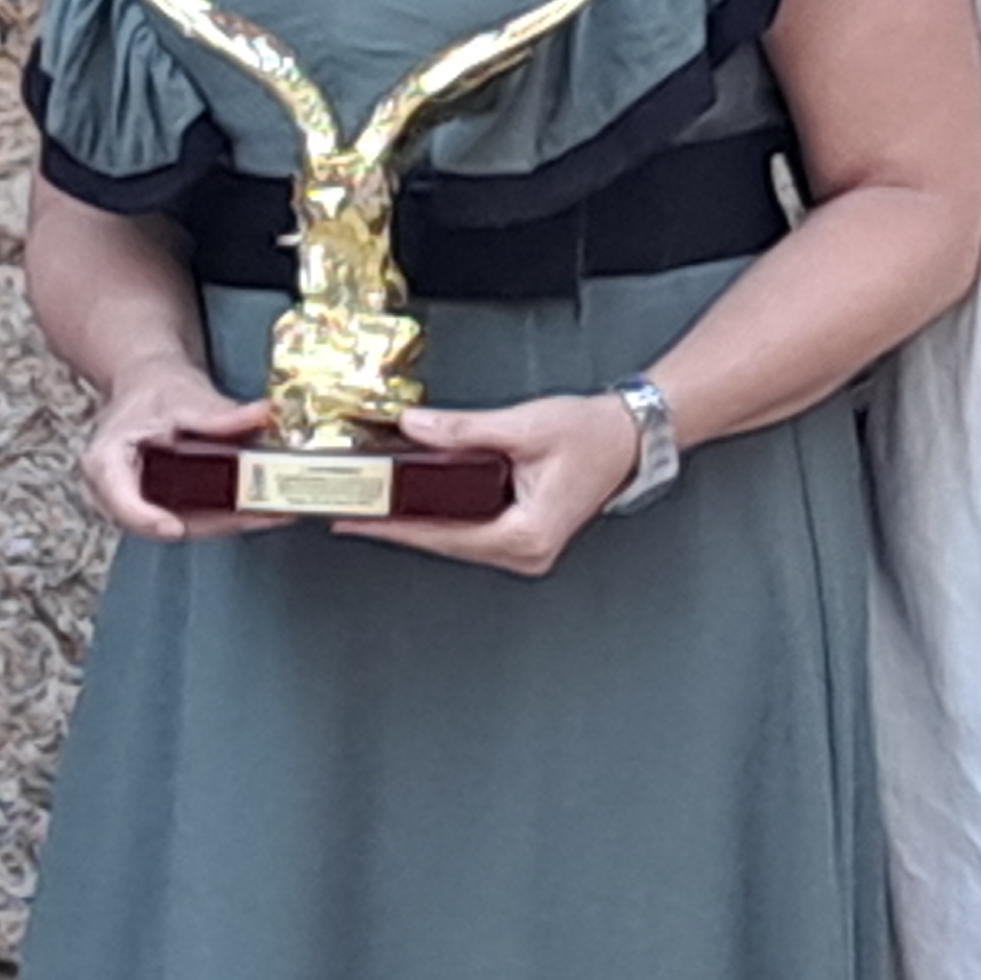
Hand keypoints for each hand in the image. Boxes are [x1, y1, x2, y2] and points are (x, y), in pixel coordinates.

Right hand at [80, 357, 283, 541]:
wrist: (147, 382)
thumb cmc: (153, 389)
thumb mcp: (181, 395)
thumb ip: (215, 413)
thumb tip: (260, 413)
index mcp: (107, 464)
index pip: (122, 503)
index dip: (147, 519)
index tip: (176, 526)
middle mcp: (119, 493)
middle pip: (164, 523)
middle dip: (216, 523)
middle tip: (263, 514)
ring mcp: (143, 503)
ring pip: (187, 523)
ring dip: (231, 522)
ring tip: (277, 511)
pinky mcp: (167, 505)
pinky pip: (198, 515)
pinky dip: (230, 513)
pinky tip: (266, 505)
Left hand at [335, 390, 640, 579]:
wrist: (627, 436)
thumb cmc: (591, 435)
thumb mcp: (523, 426)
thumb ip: (463, 429)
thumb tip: (413, 429)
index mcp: (526, 535)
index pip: (442, 536)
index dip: (394, 527)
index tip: (356, 520)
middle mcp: (526, 553)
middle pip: (444, 543)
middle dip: (398, 525)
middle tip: (353, 508)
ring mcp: (525, 550)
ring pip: (456, 540)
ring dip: (418, 521)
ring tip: (376, 504)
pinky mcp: (522, 538)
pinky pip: (471, 532)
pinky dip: (443, 517)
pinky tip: (418, 502)